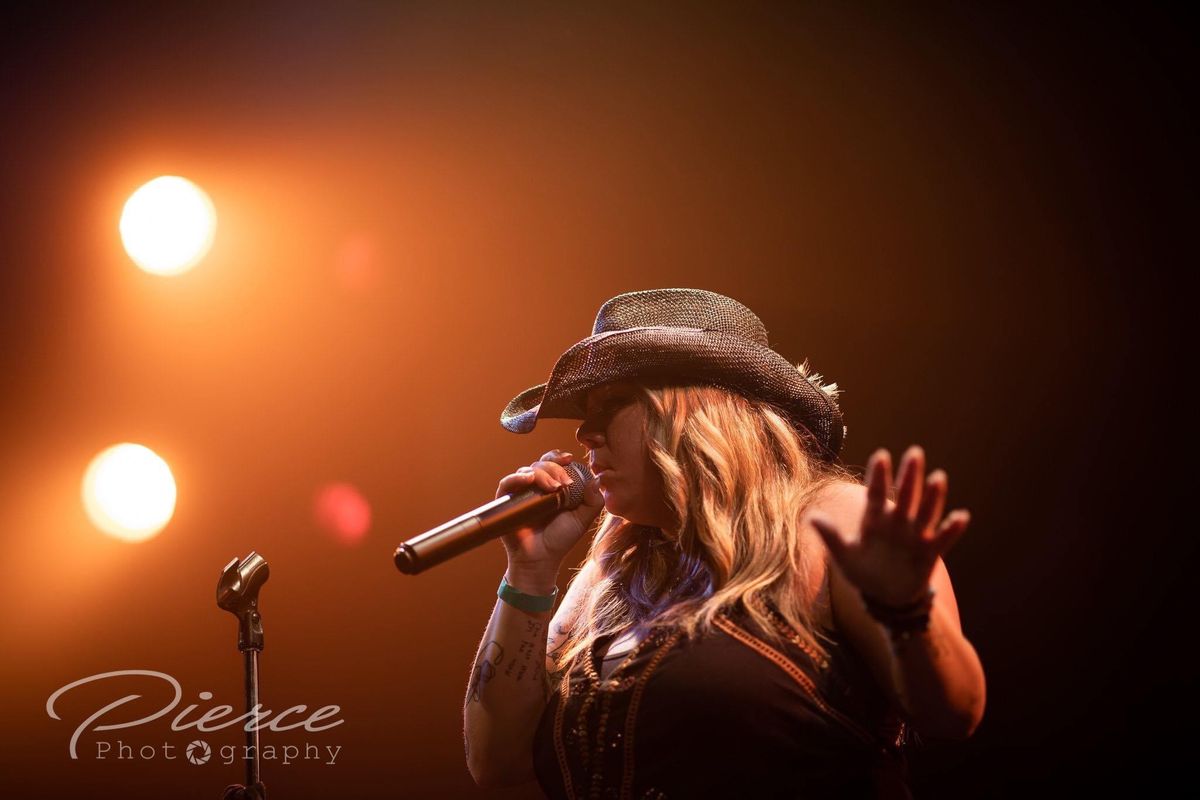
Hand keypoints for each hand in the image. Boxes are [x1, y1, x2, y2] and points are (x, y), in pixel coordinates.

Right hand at [496, 449, 603, 577]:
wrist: (541, 560)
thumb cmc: (560, 539)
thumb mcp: (582, 519)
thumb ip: (593, 501)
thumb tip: (597, 478)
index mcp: (552, 486)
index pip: (554, 463)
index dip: (559, 457)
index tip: (570, 458)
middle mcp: (535, 486)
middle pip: (542, 463)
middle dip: (555, 468)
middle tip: (565, 482)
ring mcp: (520, 493)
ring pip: (527, 470)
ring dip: (542, 473)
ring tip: (553, 488)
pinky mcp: (506, 501)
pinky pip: (508, 482)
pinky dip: (518, 477)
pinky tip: (528, 479)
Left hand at [810, 446, 970, 606]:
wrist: (885, 598)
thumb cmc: (863, 572)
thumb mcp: (844, 557)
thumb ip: (831, 537)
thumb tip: (811, 517)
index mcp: (874, 521)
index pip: (875, 494)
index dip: (878, 477)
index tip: (881, 455)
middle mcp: (897, 523)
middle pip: (904, 496)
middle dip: (909, 476)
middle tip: (914, 453)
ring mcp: (914, 536)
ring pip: (925, 513)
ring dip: (932, 497)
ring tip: (938, 477)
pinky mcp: (929, 553)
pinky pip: (943, 540)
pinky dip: (952, 529)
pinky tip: (962, 516)